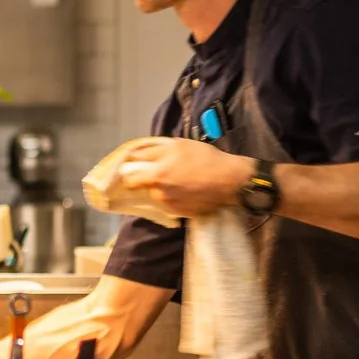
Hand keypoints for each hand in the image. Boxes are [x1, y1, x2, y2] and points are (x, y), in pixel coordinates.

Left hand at [114, 137, 255, 220]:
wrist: (230, 180)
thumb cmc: (205, 158)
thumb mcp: (178, 145)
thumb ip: (151, 150)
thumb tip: (134, 154)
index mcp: (156, 175)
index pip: (129, 175)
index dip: (130, 169)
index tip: (134, 166)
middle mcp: (159, 192)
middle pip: (140, 186)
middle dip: (144, 179)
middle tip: (159, 172)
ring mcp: (169, 205)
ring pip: (155, 194)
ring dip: (160, 187)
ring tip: (180, 179)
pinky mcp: (179, 213)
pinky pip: (167, 203)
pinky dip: (172, 196)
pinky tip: (186, 189)